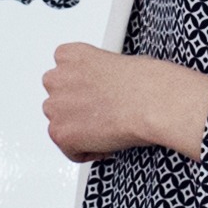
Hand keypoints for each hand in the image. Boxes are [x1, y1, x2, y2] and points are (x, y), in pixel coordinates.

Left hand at [42, 43, 207, 162]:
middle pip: (57, 100)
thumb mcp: (117, 61)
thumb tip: (102, 87)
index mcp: (69, 56)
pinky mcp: (60, 133)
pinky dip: (86, 152)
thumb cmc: (145, 82)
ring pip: (60, 124)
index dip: (81, 89)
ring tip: (105, 129)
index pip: (62, 74)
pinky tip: (106, 143)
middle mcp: (56, 78)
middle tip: (101, 115)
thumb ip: (96, 74)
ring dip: (78, 129)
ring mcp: (55, 107)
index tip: (96, 96)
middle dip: (75, 109)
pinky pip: (70, 150)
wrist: (151, 101)